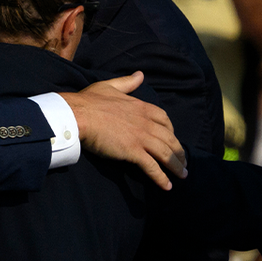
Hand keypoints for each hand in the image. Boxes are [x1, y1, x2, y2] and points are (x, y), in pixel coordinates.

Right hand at [60, 72, 187, 190]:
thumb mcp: (110, 86)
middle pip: (170, 139)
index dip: (171, 131)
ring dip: (176, 166)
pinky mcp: (133, 151)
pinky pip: (152, 167)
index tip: (172, 139)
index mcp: (142, 107)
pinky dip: (161, 177)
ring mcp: (141, 138)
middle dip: (179, 152)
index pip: (164, 120)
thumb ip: (127, 82)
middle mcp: (146, 123)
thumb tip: (140, 75)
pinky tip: (167, 186)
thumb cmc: (89, 100)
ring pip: (166, 154)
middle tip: (183, 162)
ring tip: (182, 175)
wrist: (78, 114)